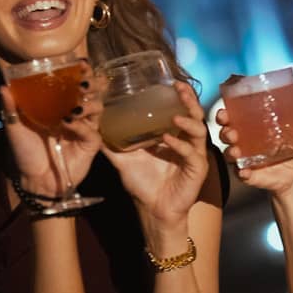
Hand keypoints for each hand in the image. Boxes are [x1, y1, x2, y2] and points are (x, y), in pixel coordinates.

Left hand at [0, 64, 103, 196]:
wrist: (34, 180)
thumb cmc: (25, 153)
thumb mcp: (14, 127)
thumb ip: (11, 108)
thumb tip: (3, 86)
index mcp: (59, 106)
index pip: (74, 84)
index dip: (80, 72)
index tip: (78, 62)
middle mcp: (74, 114)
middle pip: (92, 92)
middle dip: (91, 83)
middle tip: (84, 80)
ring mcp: (83, 129)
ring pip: (97, 108)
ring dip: (88, 102)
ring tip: (75, 104)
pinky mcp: (90, 144)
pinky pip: (91, 130)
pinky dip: (80, 124)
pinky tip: (69, 122)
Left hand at [105, 83, 210, 225]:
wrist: (152, 210)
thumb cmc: (142, 184)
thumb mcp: (124, 160)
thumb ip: (111, 144)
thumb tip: (93, 127)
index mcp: (174, 135)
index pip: (181, 109)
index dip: (180, 95)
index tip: (171, 82)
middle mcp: (186, 142)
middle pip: (195, 115)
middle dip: (189, 101)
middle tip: (179, 89)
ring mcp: (194, 155)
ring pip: (199, 131)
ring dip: (187, 121)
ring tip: (174, 116)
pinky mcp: (197, 170)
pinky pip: (192, 153)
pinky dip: (180, 144)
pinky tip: (168, 139)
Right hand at [215, 98, 292, 193]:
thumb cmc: (290, 146)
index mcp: (249, 127)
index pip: (232, 117)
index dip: (224, 114)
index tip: (224, 112)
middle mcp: (242, 142)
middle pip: (226, 134)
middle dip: (225, 131)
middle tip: (231, 131)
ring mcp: (244, 159)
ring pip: (229, 154)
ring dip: (230, 151)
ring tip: (236, 150)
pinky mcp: (249, 174)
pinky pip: (241, 174)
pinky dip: (241, 172)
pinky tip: (244, 171)